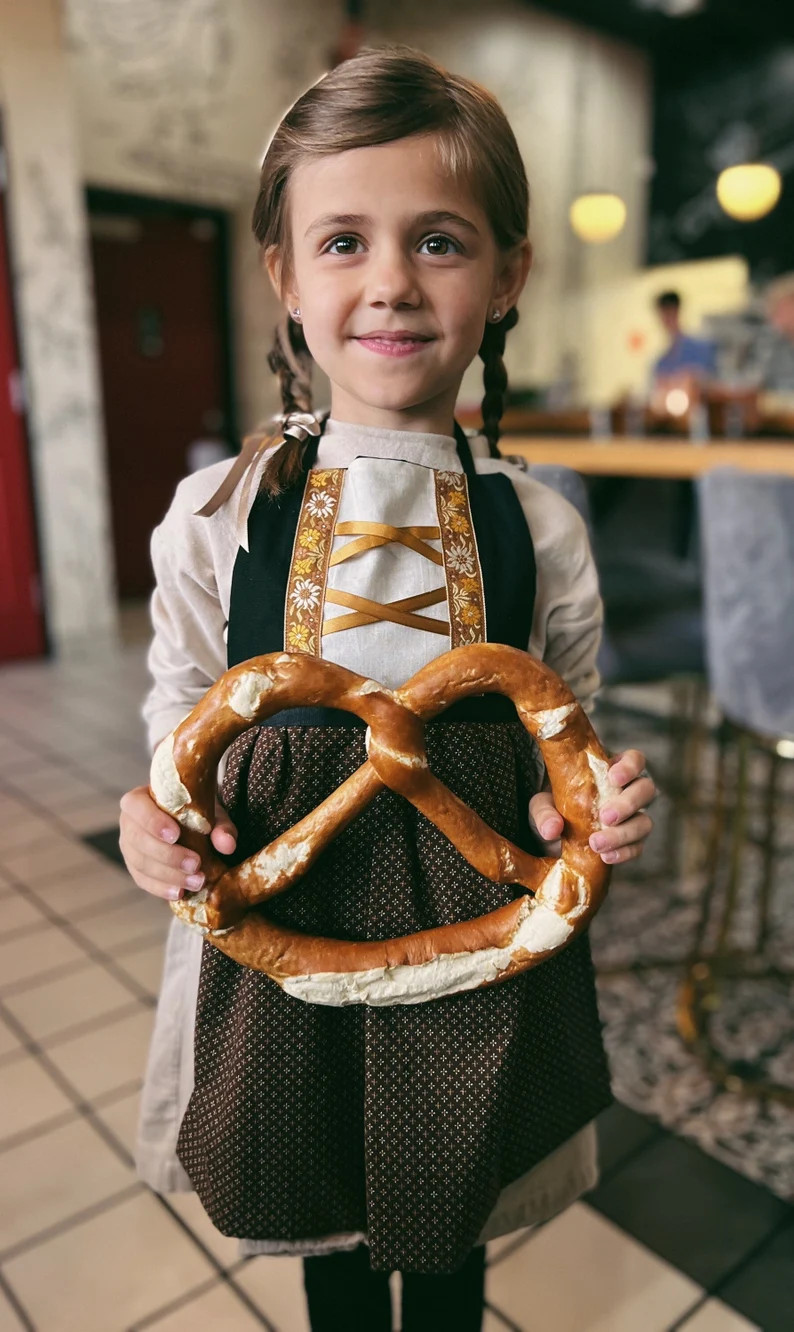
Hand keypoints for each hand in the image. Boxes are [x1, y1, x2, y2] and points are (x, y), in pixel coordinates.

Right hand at [119, 786, 236, 900]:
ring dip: (168, 876)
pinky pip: (143, 880)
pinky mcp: (135, 868)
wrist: (190, 824)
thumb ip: (221, 825)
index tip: (175, 835)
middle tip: (195, 864)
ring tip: (196, 882)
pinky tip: (180, 892)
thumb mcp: (211, 813)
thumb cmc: (196, 813)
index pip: (137, 807)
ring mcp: (128, 847)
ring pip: (140, 863)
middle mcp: (129, 822)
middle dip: (168, 855)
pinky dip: (161, 888)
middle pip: (139, 840)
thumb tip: (227, 845)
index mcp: (140, 799)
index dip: (153, 822)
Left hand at [529, 748, 654, 865]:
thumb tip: (552, 829)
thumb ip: (544, 811)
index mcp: (611, 770)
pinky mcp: (631, 842)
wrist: (555, 837)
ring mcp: (633, 817)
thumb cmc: (554, 806)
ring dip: (623, 834)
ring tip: (597, 844)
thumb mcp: (542, 803)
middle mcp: (628, 791)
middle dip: (628, 803)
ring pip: (644, 822)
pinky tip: (606, 857)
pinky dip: (624, 853)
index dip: (630, 766)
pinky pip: (637, 847)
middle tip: (606, 816)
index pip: (634, 760)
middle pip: (646, 790)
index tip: (614, 778)